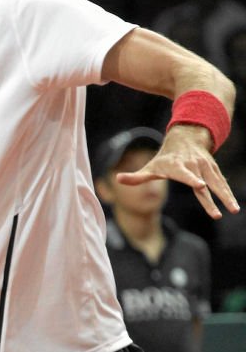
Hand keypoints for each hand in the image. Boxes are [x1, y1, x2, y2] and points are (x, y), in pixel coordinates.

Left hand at [115, 124, 239, 218]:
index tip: (200, 185)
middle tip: (218, 214)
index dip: (191, 179)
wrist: (185, 138)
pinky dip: (228, 193)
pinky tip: (234, 205)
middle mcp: (193, 165)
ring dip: (226, 197)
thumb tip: (117, 179)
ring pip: (217, 183)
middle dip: (211, 197)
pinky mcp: (213, 169)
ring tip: (234, 210)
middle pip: (203, 183)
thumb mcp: (151, 166)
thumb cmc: (165, 158)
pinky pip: (221, 183)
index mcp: (176, 166)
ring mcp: (205, 167)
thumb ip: (137, 176)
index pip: (184, 173)